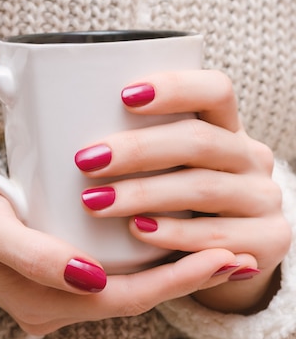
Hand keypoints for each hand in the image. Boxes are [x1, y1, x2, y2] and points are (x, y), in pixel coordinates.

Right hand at [0, 155, 237, 333]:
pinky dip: (148, 258)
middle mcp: (55, 306)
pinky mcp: (58, 271)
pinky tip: (172, 235)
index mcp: (41, 305)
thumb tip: (91, 278)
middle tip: (240, 253)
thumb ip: (35, 257)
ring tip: (221, 246)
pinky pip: (113, 272)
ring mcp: (58, 291)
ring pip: (128, 285)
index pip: (126, 300)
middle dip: (190, 277)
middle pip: (136, 296)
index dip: (179, 282)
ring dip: (174, 267)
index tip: (226, 256)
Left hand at [74, 70, 291, 313]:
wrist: (233, 250)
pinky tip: (138, 232)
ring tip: (96, 202)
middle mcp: (252, 157)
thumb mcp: (172, 169)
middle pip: (200, 141)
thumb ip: (144, 148)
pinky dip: (174, 234)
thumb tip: (67, 126)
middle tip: (87, 161)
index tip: (123, 96)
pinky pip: (217, 235)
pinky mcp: (271, 239)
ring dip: (144, 194)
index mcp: (229, 128)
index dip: (174, 88)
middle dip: (139, 150)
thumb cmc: (183, 202)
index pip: (216, 90)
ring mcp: (264, 198)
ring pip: (203, 188)